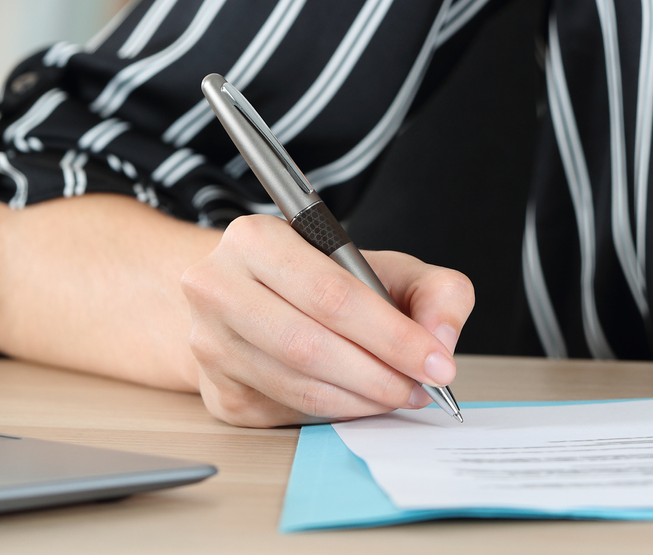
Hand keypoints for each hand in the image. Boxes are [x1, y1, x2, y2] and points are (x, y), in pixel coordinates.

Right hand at [179, 215, 472, 426]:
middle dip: (378, 374)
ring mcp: (211, 344)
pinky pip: (287, 411)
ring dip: (360, 399)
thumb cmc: (325, 280)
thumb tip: (441, 340)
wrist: (256, 297)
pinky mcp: (218, 392)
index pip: (332, 295)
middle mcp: (218, 288)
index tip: (436, 363)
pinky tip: (361, 400)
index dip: (391, 335)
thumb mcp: (387, 266)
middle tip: (421, 386)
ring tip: (399, 393)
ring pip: (297, 385)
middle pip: (309, 345)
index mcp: (256, 239)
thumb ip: (434, 290)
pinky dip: (335, 412)